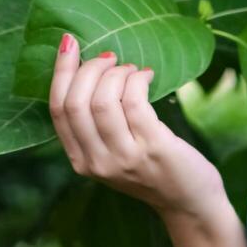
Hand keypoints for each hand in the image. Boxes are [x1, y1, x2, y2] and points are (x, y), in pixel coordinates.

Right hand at [49, 32, 229, 222]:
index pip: (59, 111)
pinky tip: (146, 76)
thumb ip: (94, 127)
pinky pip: (134, 99)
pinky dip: (138, 78)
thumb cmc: (151, 170)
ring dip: (118, 73)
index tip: (70, 44)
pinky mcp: (153, 148)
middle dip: (90, 68)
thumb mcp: (112, 156)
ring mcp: (126, 158)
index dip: (61, 72)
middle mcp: (99, 164)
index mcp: (82, 163)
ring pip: (103, 100)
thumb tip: (85, 67)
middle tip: (110, 59)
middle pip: (76, 103)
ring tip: (132, 71)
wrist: (187, 202)